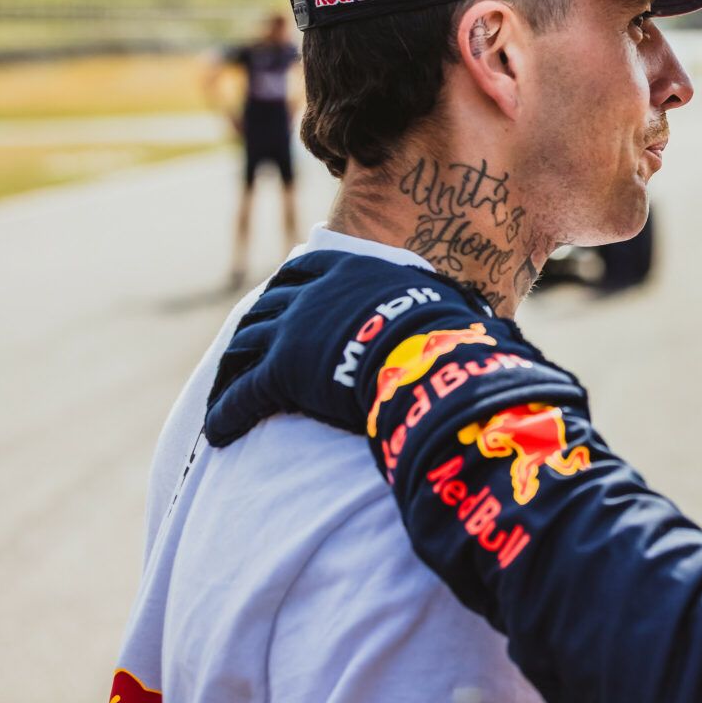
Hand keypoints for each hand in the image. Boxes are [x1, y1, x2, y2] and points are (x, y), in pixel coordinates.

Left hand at [205, 251, 471, 445]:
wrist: (422, 351)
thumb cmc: (445, 329)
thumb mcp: (441, 301)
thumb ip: (441, 303)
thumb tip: (484, 312)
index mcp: (345, 271)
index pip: (303, 271)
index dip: (286, 287)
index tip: (279, 299)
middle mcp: (309, 295)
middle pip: (264, 310)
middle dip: (250, 331)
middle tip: (241, 353)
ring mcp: (289, 332)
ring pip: (242, 351)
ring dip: (227, 373)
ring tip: (219, 394)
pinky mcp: (277, 372)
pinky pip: (242, 394)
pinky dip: (225, 413)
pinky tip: (217, 432)